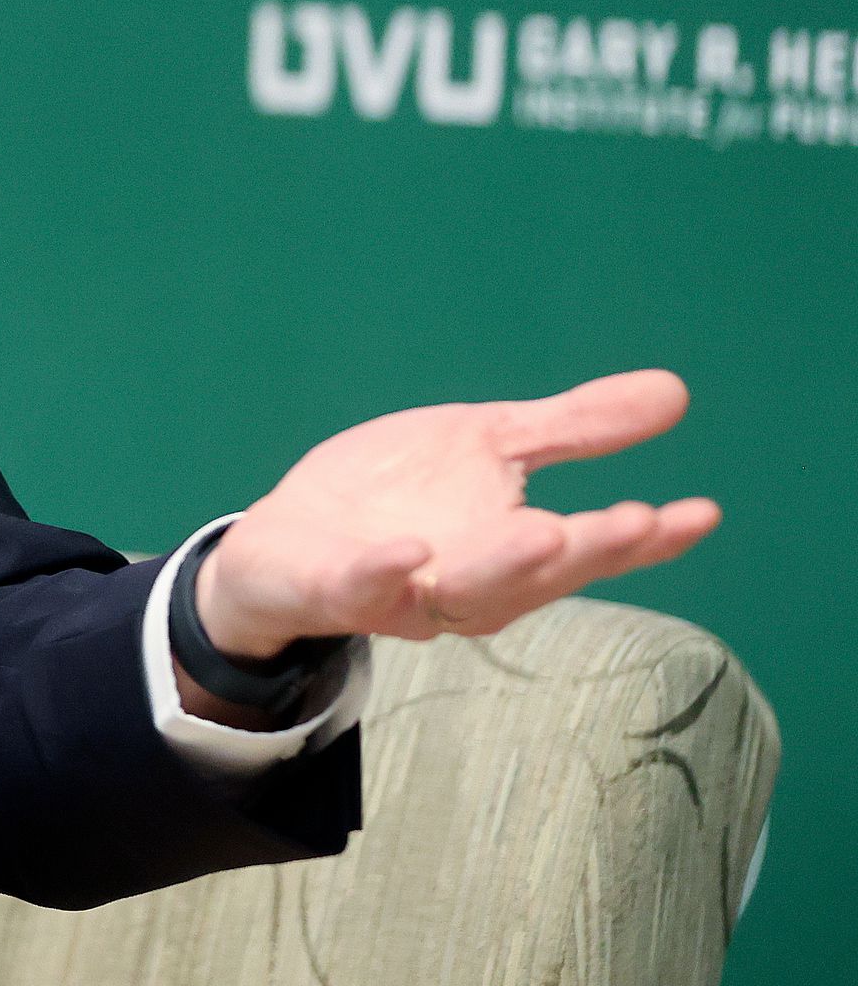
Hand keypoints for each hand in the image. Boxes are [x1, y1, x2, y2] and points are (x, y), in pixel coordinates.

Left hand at [198, 368, 720, 660]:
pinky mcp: (335, 590)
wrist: (285, 539)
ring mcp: (404, 593)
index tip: (700, 513)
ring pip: (463, 593)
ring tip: (548, 535)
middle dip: (589, 551)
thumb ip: (571, 429)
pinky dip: (383, 574)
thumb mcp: (486, 445)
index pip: (592, 547)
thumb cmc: (398, 499)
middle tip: (637, 523)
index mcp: (514, 548)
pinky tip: (406, 552)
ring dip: (506, 567)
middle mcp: (471, 582)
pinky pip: (362, 589)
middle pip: (539, 575)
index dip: (647, 538)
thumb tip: (676, 392)